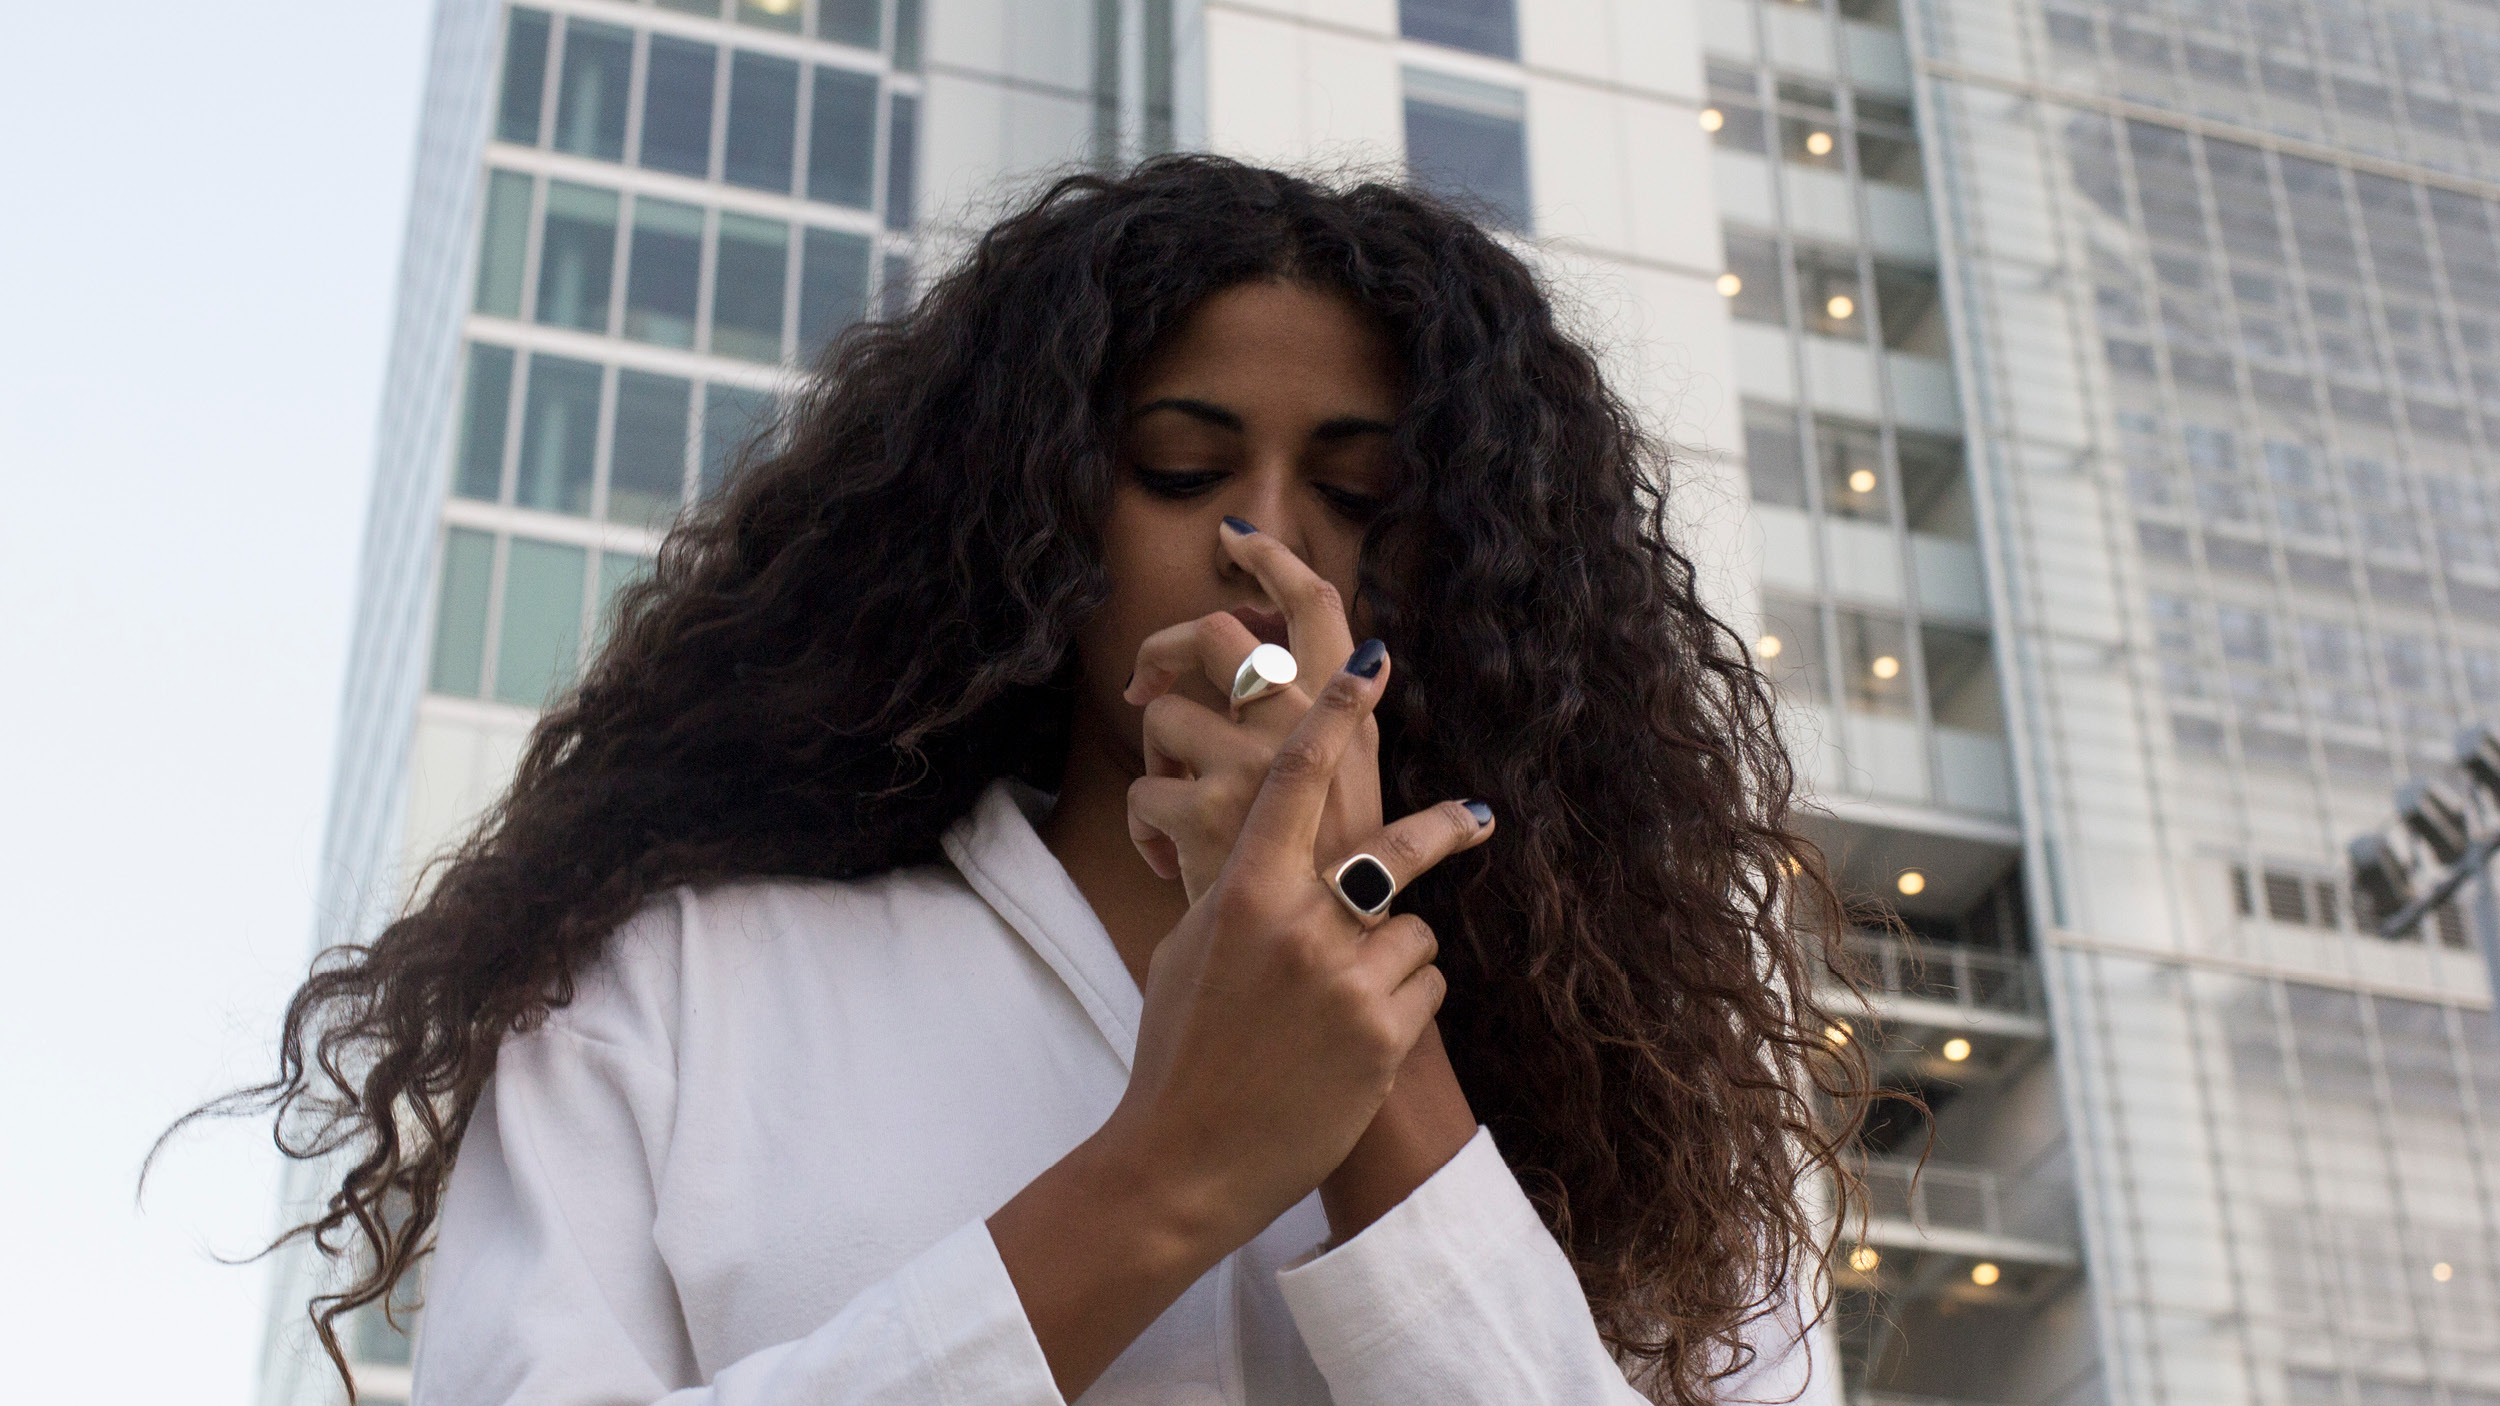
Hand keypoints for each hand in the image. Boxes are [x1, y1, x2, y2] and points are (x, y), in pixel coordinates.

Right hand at [1098, 645, 1492, 1251]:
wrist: (1187, 1156)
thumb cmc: (1180, 1047)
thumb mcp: (1190, 947)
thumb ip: (1237, 889)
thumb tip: (1275, 846)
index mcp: (1243, 891)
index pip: (1296, 779)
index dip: (1336, 715)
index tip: (1371, 666)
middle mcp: (1300, 923)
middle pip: (1396, 849)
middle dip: (1445, 827)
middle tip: (1479, 815)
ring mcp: (1346, 979)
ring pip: (1414, 929)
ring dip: (1393, 958)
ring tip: (1344, 1007)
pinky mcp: (1383, 1035)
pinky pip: (1424, 986)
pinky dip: (1402, 1007)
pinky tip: (1356, 1045)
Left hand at [1123, 519, 1378, 900]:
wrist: (1319, 974)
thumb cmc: (1333, 892)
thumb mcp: (1359, 799)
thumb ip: (1325, 730)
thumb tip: (1286, 647)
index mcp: (1349, 717)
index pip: (1317, 605)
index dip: (1274, 561)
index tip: (1237, 539)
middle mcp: (1306, 726)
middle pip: (1219, 632)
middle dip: (1168, 648)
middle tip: (1148, 682)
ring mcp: (1255, 766)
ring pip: (1164, 713)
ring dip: (1156, 761)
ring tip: (1177, 808)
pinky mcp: (1207, 812)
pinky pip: (1142, 793)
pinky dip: (1144, 831)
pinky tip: (1169, 863)